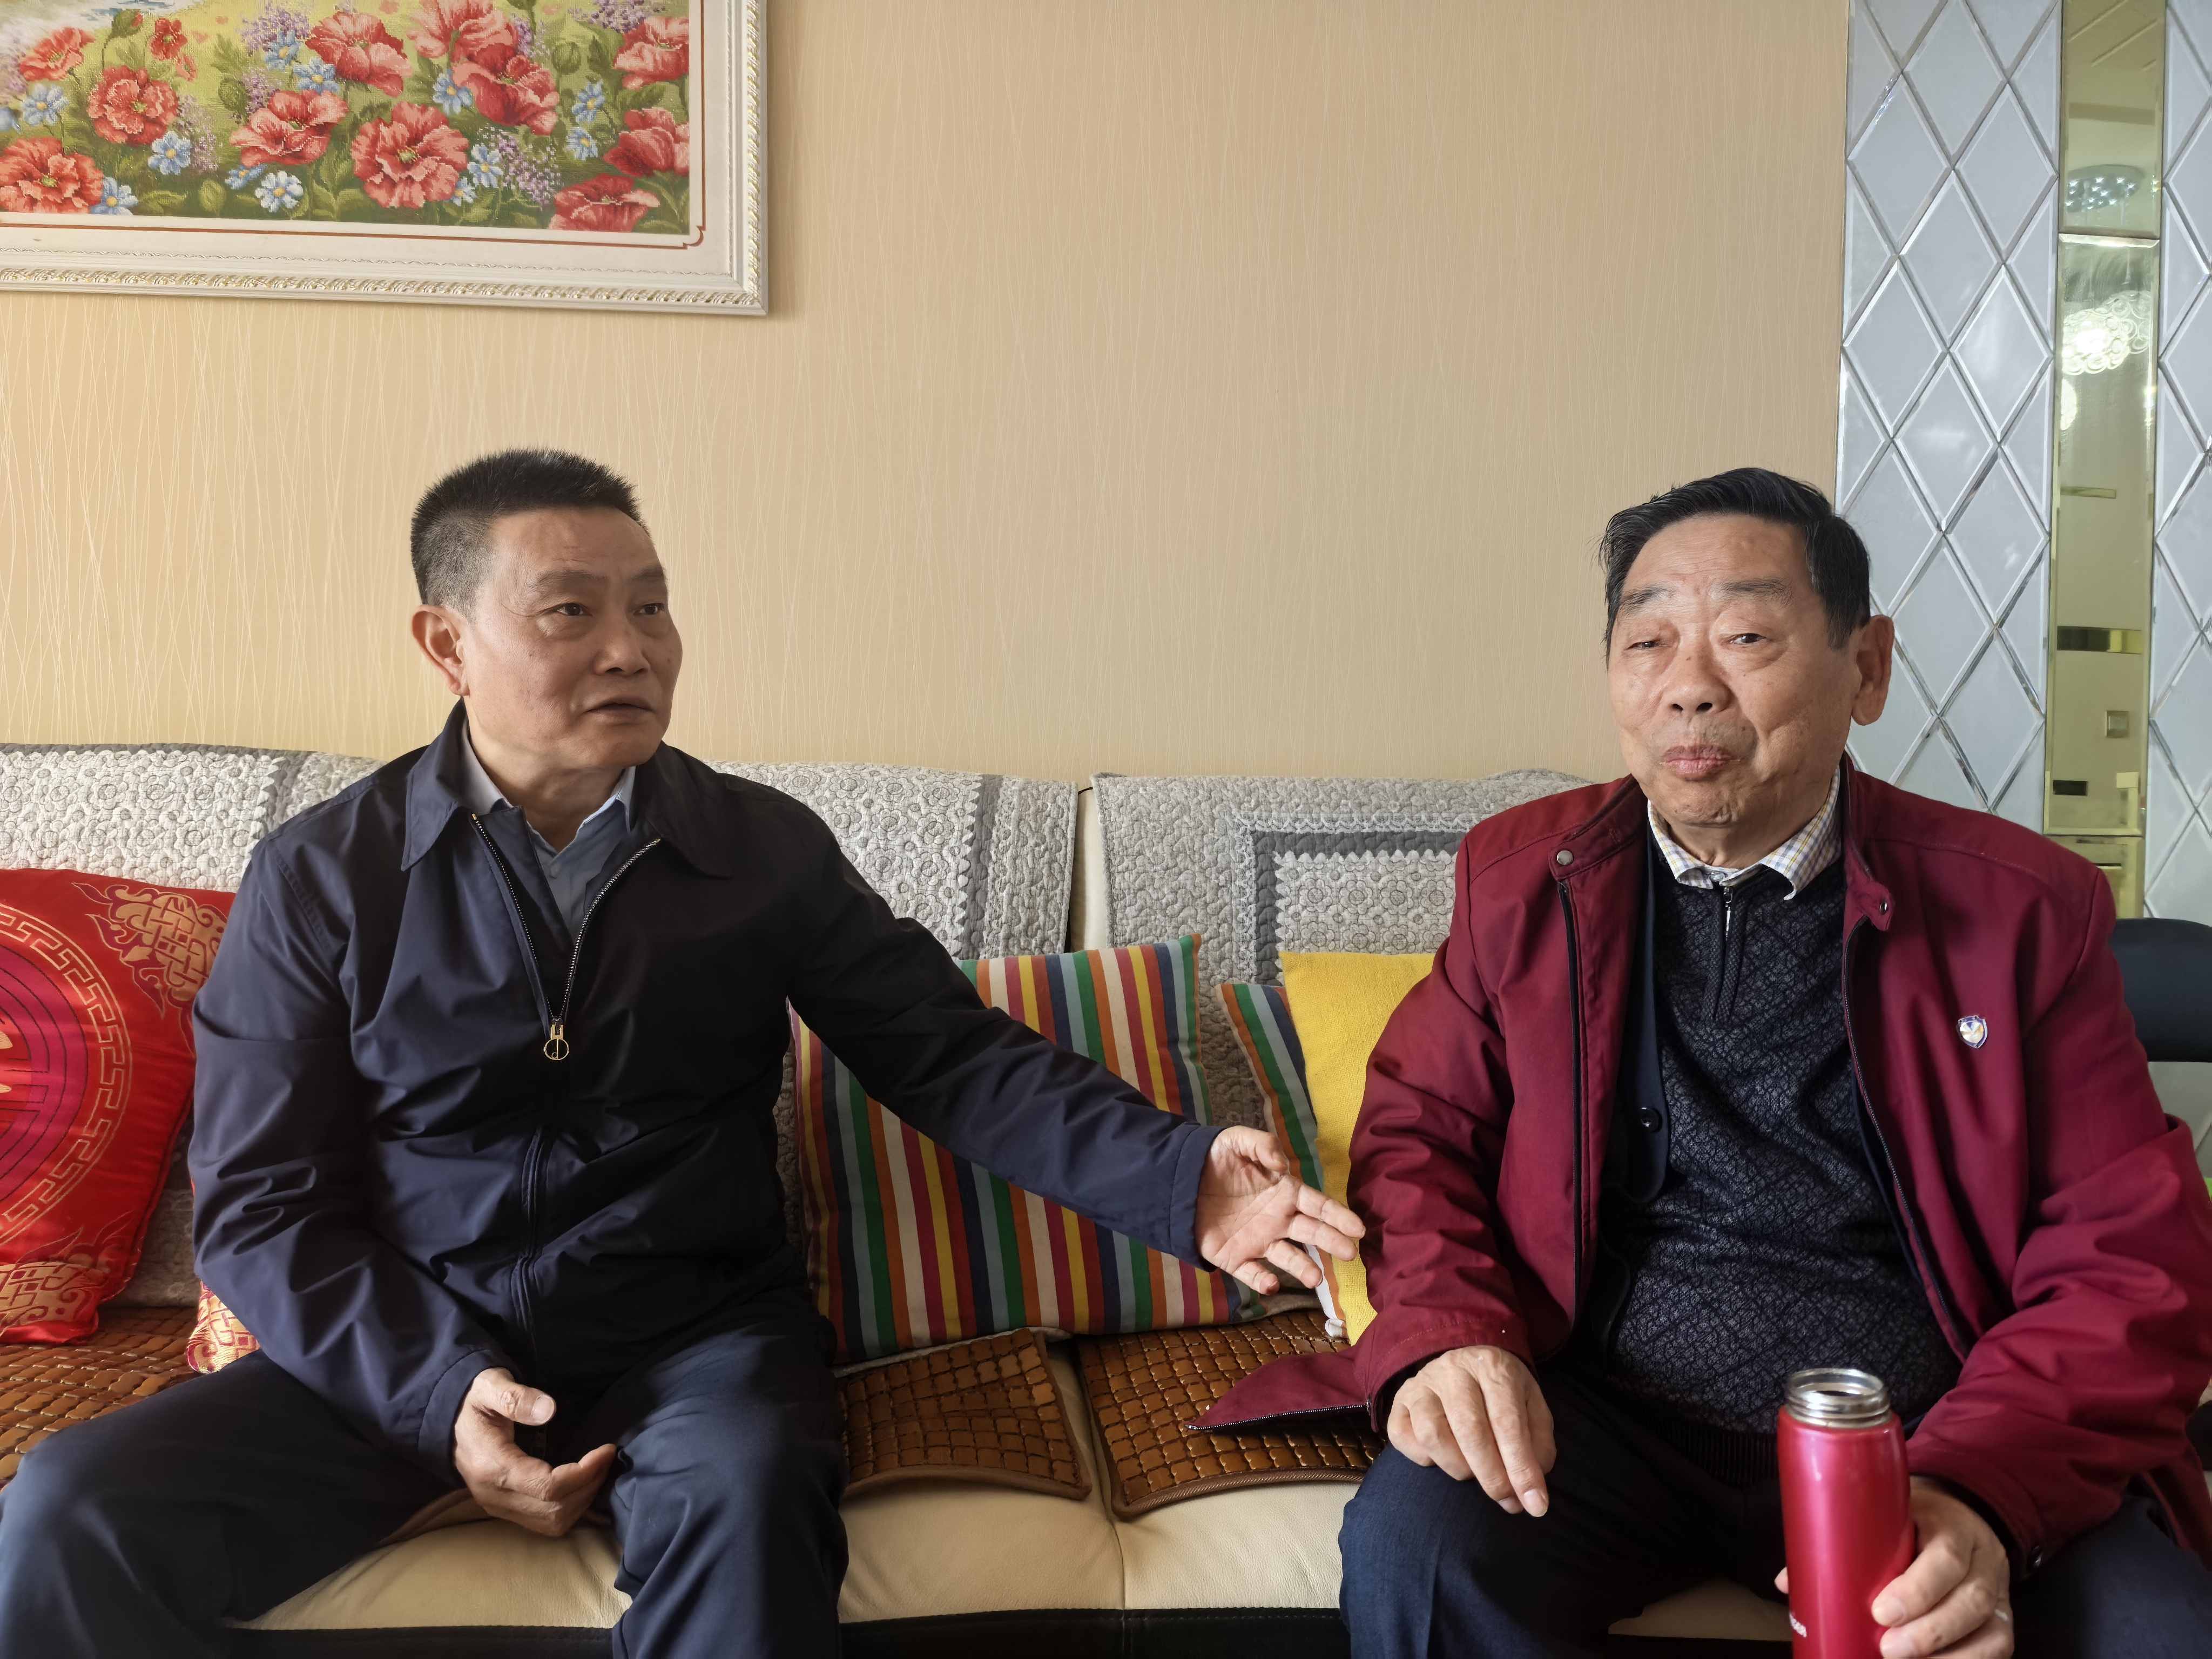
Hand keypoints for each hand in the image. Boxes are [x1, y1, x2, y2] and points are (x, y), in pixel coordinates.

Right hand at [452, 1367, 617, 1537]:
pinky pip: (543, 1522)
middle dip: (589, 1486)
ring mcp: (497, 1507)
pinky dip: (570, 1508)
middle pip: (554, 1510)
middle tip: (608, 1459)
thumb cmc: (474, 1401)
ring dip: (583, 1501)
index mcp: (492, 1467)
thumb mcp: (490, 1386)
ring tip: (599, 1471)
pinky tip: (582, 1484)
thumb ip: (516, 1397)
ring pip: (551, 1523)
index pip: (547, 1487)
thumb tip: (549, 1409)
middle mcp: (493, 1495)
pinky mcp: (504, 1509)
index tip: (606, 1450)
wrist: (449, 1420)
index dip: (584, 1473)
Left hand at [1193, 1125, 1364, 1293]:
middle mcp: (1277, 1219)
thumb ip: (1262, 1146)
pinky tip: (1271, 1284)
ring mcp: (1258, 1240)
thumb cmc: (1215, 1159)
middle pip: (1311, 1232)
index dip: (1338, 1216)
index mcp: (1284, 1192)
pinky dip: (1262, 1280)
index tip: (1358, 1228)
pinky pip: (1252, 1272)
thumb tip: (1282, 1163)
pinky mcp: (1235, 1257)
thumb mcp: (1236, 1141)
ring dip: (1302, 1268)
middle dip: (1331, 1242)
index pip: (1318, 1205)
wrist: (1180, 1180)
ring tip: (1315, 1278)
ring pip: (1287, 1257)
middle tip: (1349, 1253)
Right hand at [1386, 1344, 1555, 1515]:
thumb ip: (1538, 1445)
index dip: (1521, 1468)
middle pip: (1469, 1430)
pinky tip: (1442, 1459)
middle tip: (1507, 1502)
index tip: (1535, 1504)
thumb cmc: (1503, 1394)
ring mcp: (1421, 1384)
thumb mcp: (1531, 1407)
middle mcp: (1453, 1369)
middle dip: (1492, 1476)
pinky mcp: (1398, 1401)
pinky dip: (1423, 1459)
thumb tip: (1531, 1488)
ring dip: (1458, 1468)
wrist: (1466, 1363)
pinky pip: (1402, 1437)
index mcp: (1492, 1367)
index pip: (1507, 1423)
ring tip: (1475, 1475)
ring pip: (1432, 1435)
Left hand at [1774, 1479, 2011, 1658]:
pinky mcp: (2002, 1617)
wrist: (1961, 1512)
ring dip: (1947, 1654)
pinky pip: (1997, 1646)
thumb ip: (1842, 1544)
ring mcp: (1998, 1590)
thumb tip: (1789, 1581)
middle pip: (1969, 1600)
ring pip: (1989, 1629)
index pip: (1945, 1556)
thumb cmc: (1912, 1519)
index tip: (1879, 1610)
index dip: (1917, 1588)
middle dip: (1928, 1630)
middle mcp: (1982, 1558)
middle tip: (1887, 1648)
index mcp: (1950, 1525)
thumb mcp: (1883, 1515)